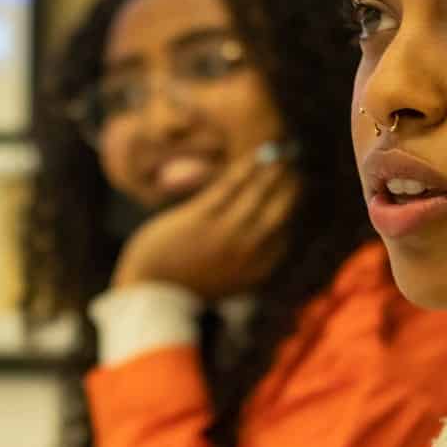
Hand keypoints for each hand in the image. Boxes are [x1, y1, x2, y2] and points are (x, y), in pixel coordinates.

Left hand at [111, 150, 295, 301]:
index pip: (286, 232)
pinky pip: (231, 186)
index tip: (296, 189)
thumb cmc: (188, 285)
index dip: (293, 206)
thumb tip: (269, 238)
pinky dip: (246, 168)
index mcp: (257, 270)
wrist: (151, 293)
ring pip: (258, 193)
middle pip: (279, 210)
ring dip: (272, 170)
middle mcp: (247, 251)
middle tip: (294, 165)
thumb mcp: (229, 281)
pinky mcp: (201, 217)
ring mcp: (225, 233)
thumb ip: (251, 262)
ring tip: (279, 153)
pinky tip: (255, 156)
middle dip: (291, 184)